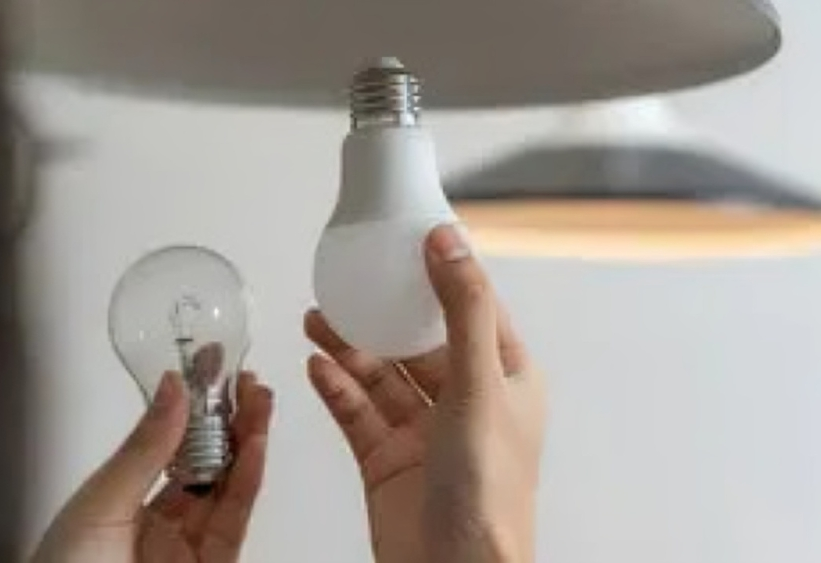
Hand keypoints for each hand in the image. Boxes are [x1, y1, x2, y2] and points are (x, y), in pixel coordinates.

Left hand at [32, 370, 273, 562]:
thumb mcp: (99, 506)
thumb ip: (144, 450)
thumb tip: (173, 387)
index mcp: (122, 503)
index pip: (166, 444)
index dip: (192, 406)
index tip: (210, 365)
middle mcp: (160, 520)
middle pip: (205, 461)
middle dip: (229, 418)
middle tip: (249, 378)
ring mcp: (190, 545)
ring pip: (228, 484)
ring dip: (248, 440)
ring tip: (262, 399)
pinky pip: (236, 519)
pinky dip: (249, 480)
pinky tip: (258, 445)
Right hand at [305, 224, 545, 562]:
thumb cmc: (486, 490)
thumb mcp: (480, 385)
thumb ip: (461, 310)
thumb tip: (447, 242)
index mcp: (504, 380)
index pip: (472, 310)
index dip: (442, 274)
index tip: (407, 241)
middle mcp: (466, 403)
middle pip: (417, 342)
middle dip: (382, 313)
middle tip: (346, 282)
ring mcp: (424, 434)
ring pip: (382, 377)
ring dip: (350, 347)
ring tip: (317, 318)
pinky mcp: (387, 462)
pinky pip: (358, 414)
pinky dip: (337, 389)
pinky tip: (316, 366)